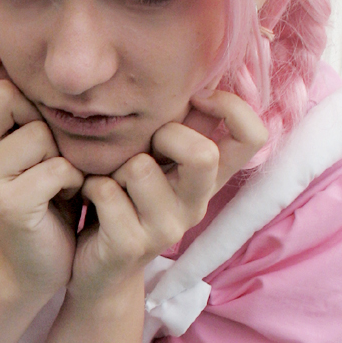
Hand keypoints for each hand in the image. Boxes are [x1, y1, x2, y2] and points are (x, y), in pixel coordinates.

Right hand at [0, 49, 83, 296]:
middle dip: (40, 115)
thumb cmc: (46, 192)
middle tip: (47, 152)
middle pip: (5, 92)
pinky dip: (74, 180)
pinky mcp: (6, 204)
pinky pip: (56, 167)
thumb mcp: (31, 141)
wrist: (43, 262)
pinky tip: (66, 196)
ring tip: (58, 179)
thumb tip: (11, 56)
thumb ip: (19, 105)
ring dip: (63, 154)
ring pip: (38, 132)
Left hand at [67, 91, 265, 304]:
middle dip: (164, 137)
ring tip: (109, 182)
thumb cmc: (122, 203)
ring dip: (114, 167)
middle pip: (203, 154)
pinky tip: (89, 201)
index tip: (199, 97)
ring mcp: (167, 230)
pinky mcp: (132, 245)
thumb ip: (175, 129)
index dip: (232, 107)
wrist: (96, 271)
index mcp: (207, 181)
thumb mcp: (155, 164)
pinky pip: (106, 191)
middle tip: (142, 150)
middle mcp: (196, 205)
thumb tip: (196, 71)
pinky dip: (89, 188)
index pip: (252, 137)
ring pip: (140, 168)